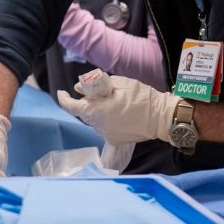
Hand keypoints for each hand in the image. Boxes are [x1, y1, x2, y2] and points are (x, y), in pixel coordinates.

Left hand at [55, 70, 180, 145]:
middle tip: (97, 92)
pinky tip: (119, 113)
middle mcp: (99, 125)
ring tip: (114, 102)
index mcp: (97, 111)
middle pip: (85, 112)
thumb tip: (79, 88)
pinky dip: (107, 119)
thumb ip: (96, 86)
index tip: (61, 92)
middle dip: (87, 102)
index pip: (72, 107)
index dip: (64, 99)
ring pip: (95, 120)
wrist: (161, 117)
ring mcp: (107, 134)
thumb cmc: (141, 97)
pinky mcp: (115, 140)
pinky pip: (104, 127)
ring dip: (98, 111)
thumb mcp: (119, 83)